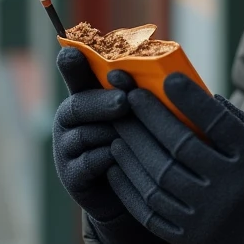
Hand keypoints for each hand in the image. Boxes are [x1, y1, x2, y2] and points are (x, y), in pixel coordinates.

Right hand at [53, 48, 169, 243]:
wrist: (137, 190)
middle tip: (123, 101)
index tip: (71, 53)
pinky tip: (127, 161)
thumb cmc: (144, 141)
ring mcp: (66, 146)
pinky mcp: (71, 175)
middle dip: (103, 101)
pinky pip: (89, 162)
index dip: (72, 63)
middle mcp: (71, 117)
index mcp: (87, 92)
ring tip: (134, 136)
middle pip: (80, 102)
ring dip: (112, 134)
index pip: (76, 72)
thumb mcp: (143, 113)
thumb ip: (145, 93)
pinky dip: (109, 160)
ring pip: (86, 133)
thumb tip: (176, 74)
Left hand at [108, 73, 243, 243]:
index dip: (190, 99)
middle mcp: (229, 188)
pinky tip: (117, 167)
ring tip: (118, 128)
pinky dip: (130, 188)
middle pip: (180, 146)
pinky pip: (151, 213)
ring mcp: (209, 216)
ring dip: (134, 150)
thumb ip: (240, 119)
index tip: (168, 79)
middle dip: (150, 118)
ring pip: (160, 178)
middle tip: (129, 97)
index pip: (216, 122)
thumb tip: (203, 94)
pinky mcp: (193, 239)